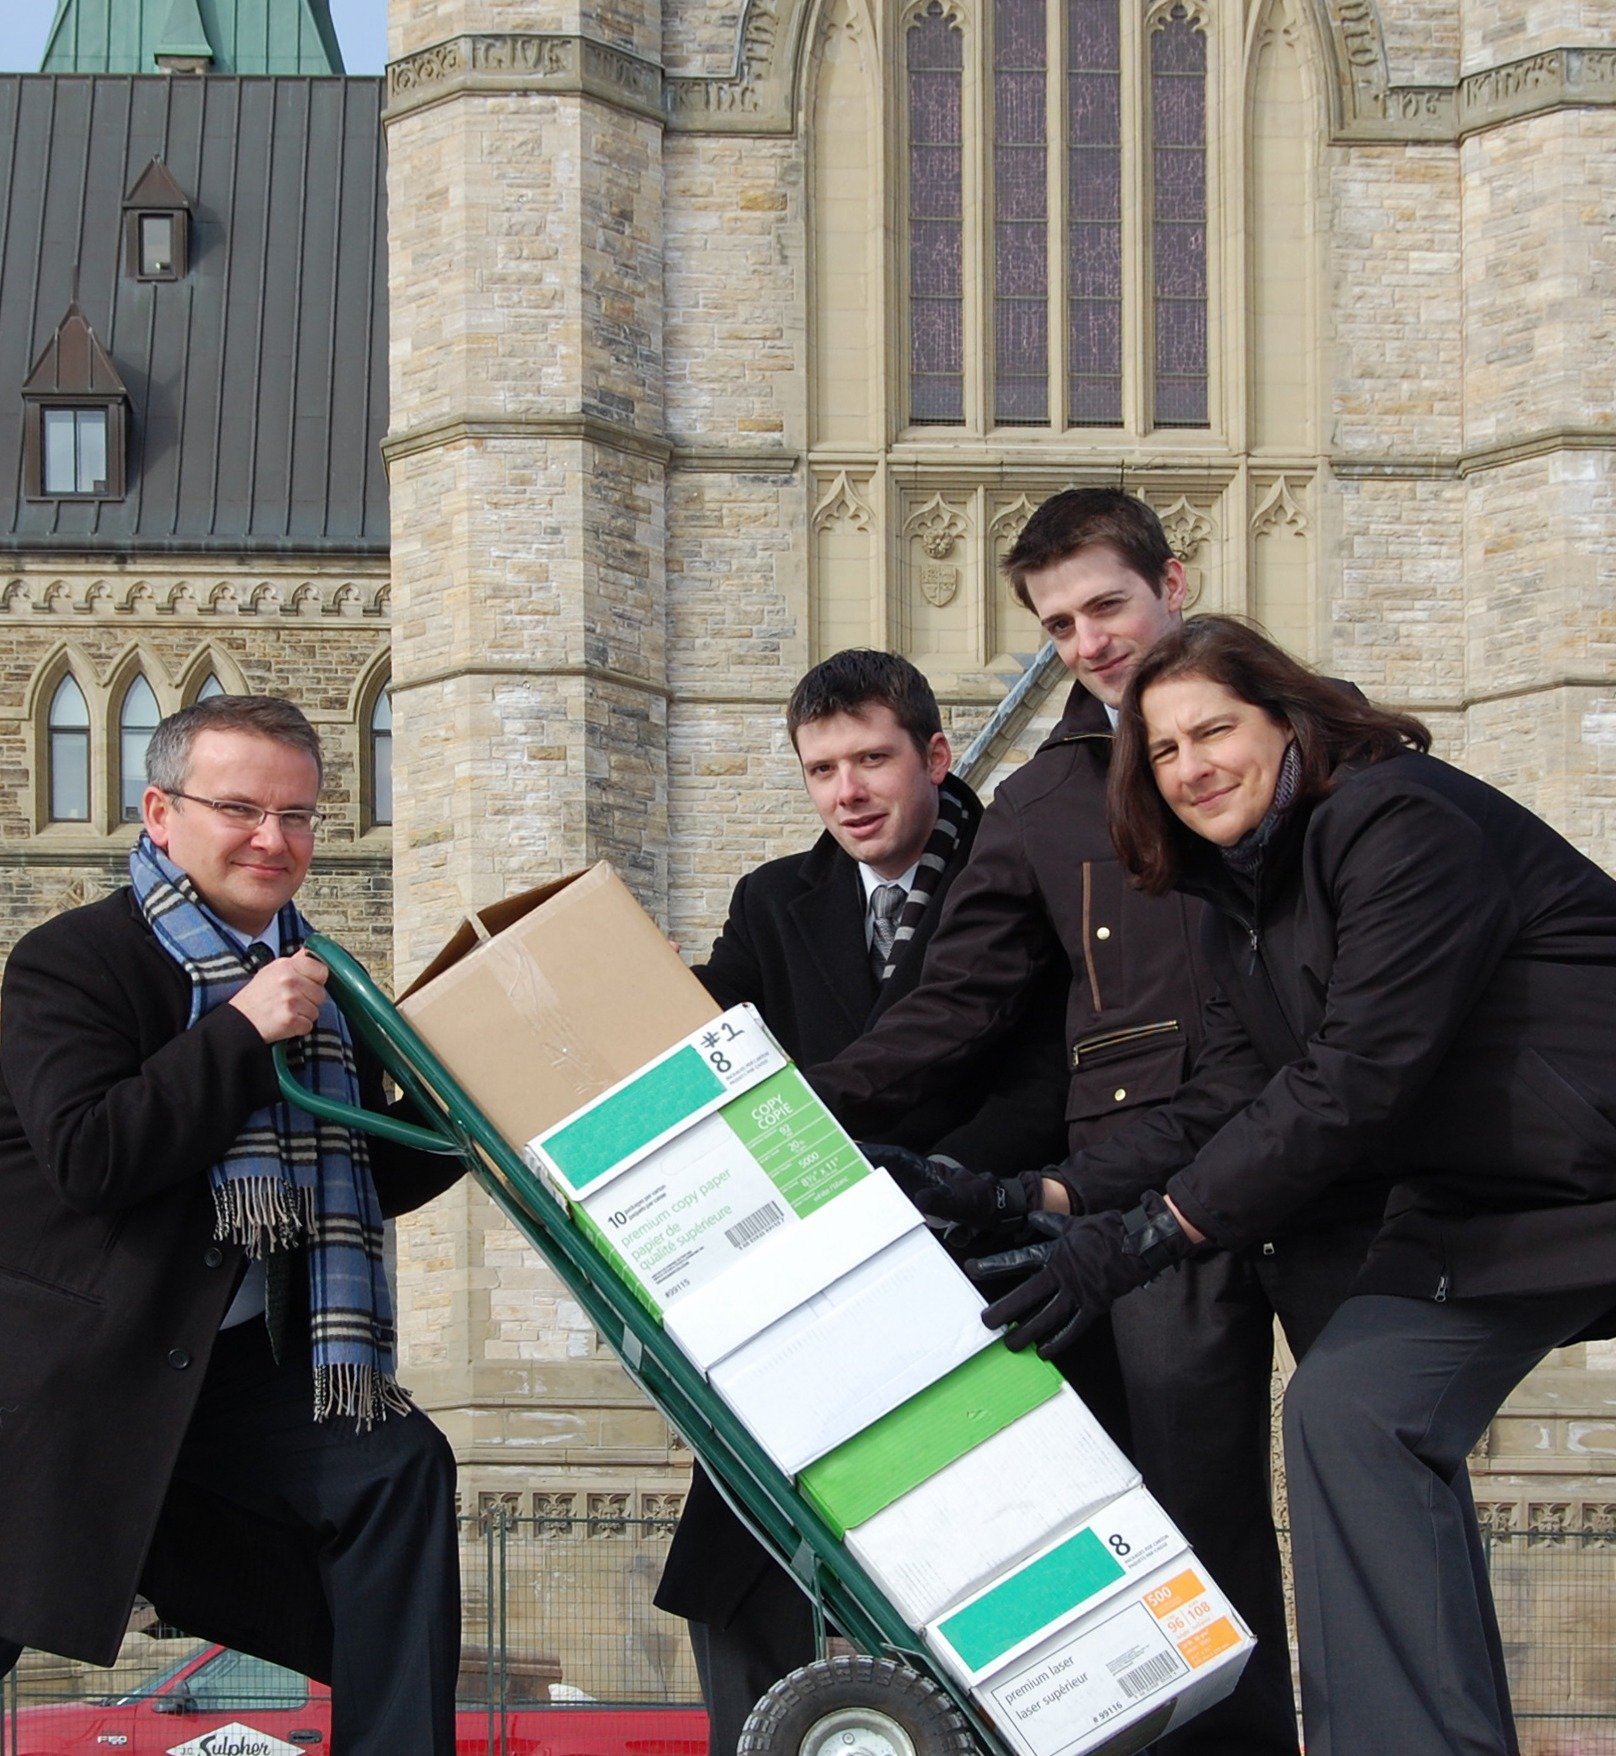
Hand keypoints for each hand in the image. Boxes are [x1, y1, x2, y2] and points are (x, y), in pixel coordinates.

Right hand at [228, 949, 329, 1043]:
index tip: (307, 985)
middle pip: (321, 994)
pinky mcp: (290, 1020)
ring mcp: (291, 1001)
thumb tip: (310, 949)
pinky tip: (285, 1022)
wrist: (238, 1020)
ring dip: (304, 1015)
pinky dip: (299, 1027)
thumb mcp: (271, 970)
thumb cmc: (256, 996)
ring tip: (286, 1012)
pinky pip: (308, 1025)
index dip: (317, 980)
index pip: (322, 970)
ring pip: (316, 1011)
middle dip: (310, 1000)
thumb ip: (295, 961)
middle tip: (291, 1002)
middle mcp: (290, 981)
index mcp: (287, 966)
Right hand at [858, 1144, 1041, 1229]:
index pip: (894, 1157)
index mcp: (927, 1170)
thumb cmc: (984, 1203)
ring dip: (867, 1183)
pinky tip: (863, 1208)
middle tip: (836, 1167)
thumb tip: (919, 1201)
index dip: (873, 1154)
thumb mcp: (967, 1203)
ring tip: (842, 1186)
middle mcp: (918, 1176)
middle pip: (884, 1168)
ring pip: (886, 1182)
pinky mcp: (918, 1202)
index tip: (853, 1150)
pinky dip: (878, 1201)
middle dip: (862, 1166)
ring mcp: (917, 1188)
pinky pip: (893, 1199)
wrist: (999, 1211)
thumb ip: (945, 1202)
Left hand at [968, 1192, 1191, 1357]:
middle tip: (987, 1321)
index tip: (972, 1268)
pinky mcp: (1094, 1306)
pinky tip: (1044, 1351)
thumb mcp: (1073, 1224)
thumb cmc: (1105, 1231)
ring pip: (1047, 1317)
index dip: (994, 1264)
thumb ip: (1050, 1224)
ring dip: (1027, 1332)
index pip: (1017, 1259)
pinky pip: (1073, 1328)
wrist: (1136, 1242)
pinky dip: (1058, 1341)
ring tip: (1011, 1344)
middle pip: (1027, 1296)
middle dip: (1005, 1310)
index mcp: (1054, 1253)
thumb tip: (1034, 1218)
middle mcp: (1062, 1275)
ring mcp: (1078, 1292)